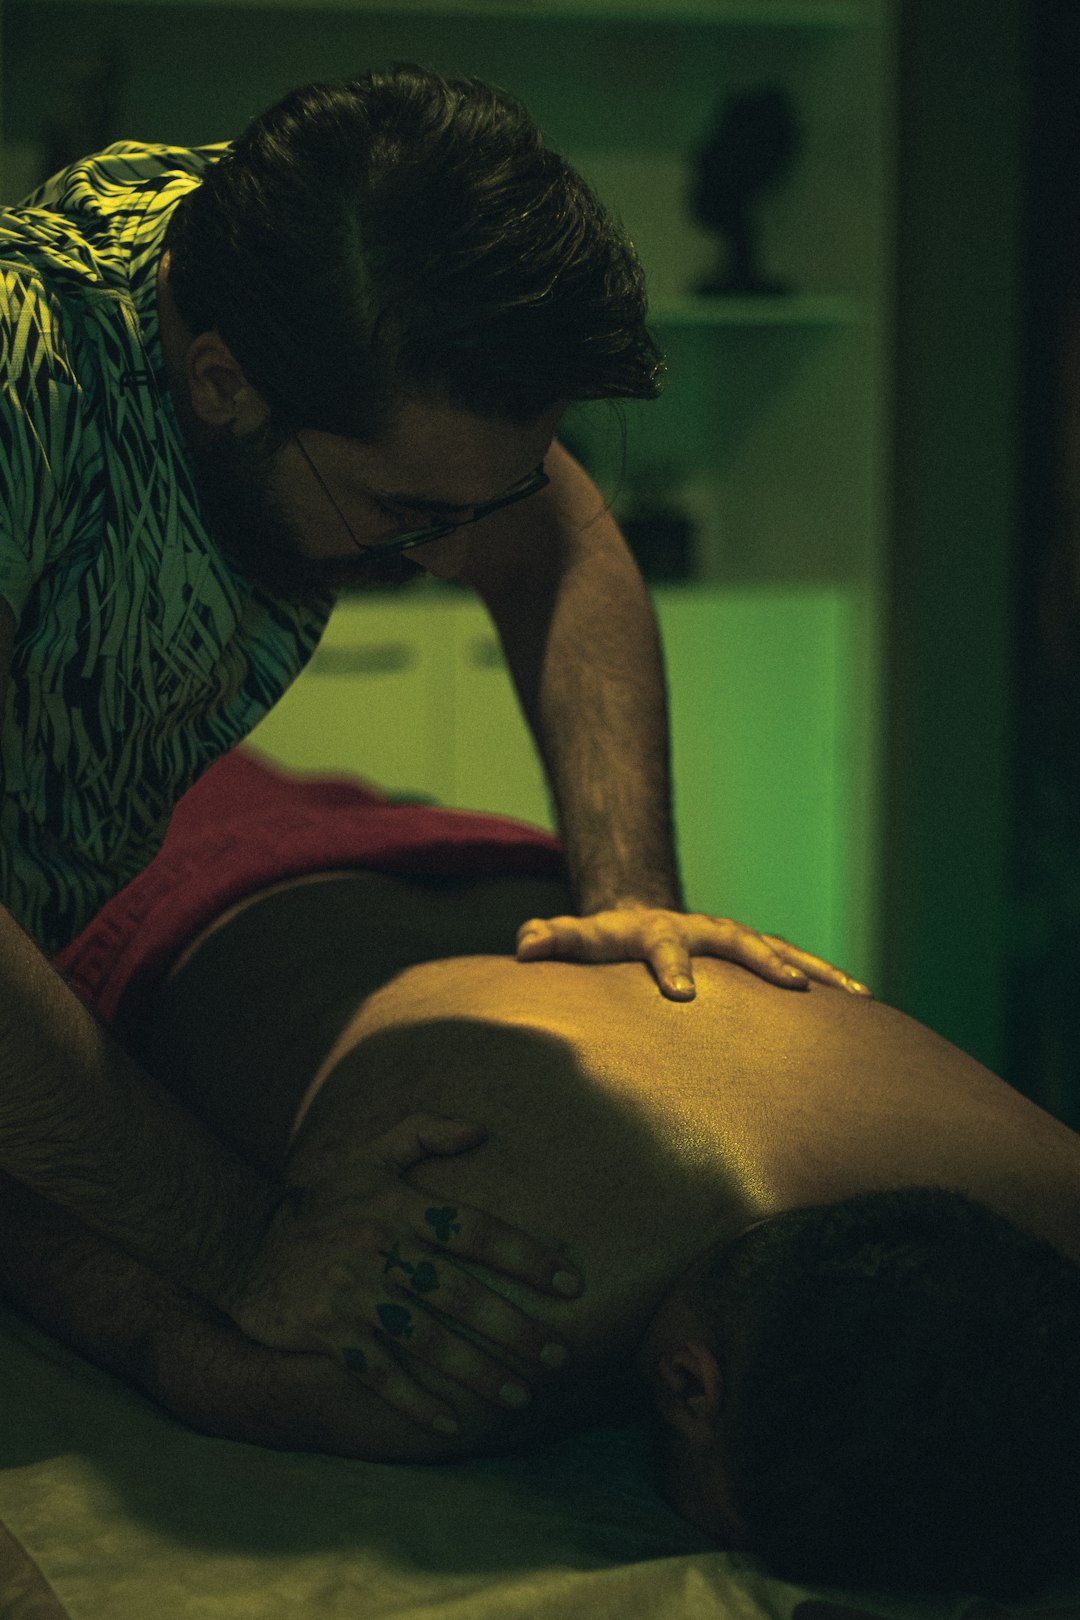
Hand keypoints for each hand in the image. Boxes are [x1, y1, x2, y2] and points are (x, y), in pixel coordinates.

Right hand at [217, 1112, 581, 1435]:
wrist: (244, 1245)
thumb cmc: (323, 1201)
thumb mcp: (368, 1156)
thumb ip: (423, 1132)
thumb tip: (481, 1130)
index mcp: (399, 1206)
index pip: (476, 1230)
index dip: (526, 1255)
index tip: (570, 1282)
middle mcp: (380, 1249)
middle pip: (459, 1291)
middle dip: (513, 1325)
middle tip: (559, 1354)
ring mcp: (353, 1293)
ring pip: (426, 1338)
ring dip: (476, 1370)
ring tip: (520, 1395)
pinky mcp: (327, 1333)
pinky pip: (378, 1372)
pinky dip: (415, 1401)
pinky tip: (451, 1423)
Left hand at [515, 905, 871, 1001]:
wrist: (644, 916)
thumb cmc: (607, 941)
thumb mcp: (577, 939)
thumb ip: (552, 940)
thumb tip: (522, 945)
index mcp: (659, 931)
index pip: (663, 947)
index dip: (671, 966)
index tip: (681, 993)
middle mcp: (706, 932)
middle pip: (740, 943)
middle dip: (766, 964)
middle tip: (792, 987)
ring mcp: (738, 942)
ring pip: (783, 951)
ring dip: (817, 970)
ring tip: (855, 996)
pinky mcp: (761, 956)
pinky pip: (801, 965)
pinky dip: (831, 980)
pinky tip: (865, 1003)